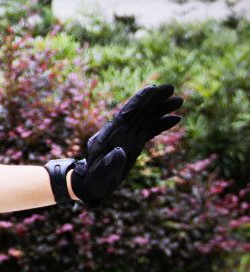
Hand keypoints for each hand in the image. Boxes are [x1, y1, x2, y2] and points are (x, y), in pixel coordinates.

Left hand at [70, 83, 182, 203]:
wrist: (92, 183)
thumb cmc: (94, 179)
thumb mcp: (100, 173)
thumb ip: (110, 163)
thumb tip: (120, 151)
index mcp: (112, 134)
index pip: (128, 113)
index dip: (140, 100)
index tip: (152, 88)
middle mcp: (121, 131)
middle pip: (140, 111)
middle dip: (154, 99)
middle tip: (171, 87)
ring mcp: (128, 136)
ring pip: (147, 118)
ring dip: (162, 109)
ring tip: (179, 100)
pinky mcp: (134, 143)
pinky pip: (150, 130)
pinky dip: (162, 124)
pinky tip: (176, 118)